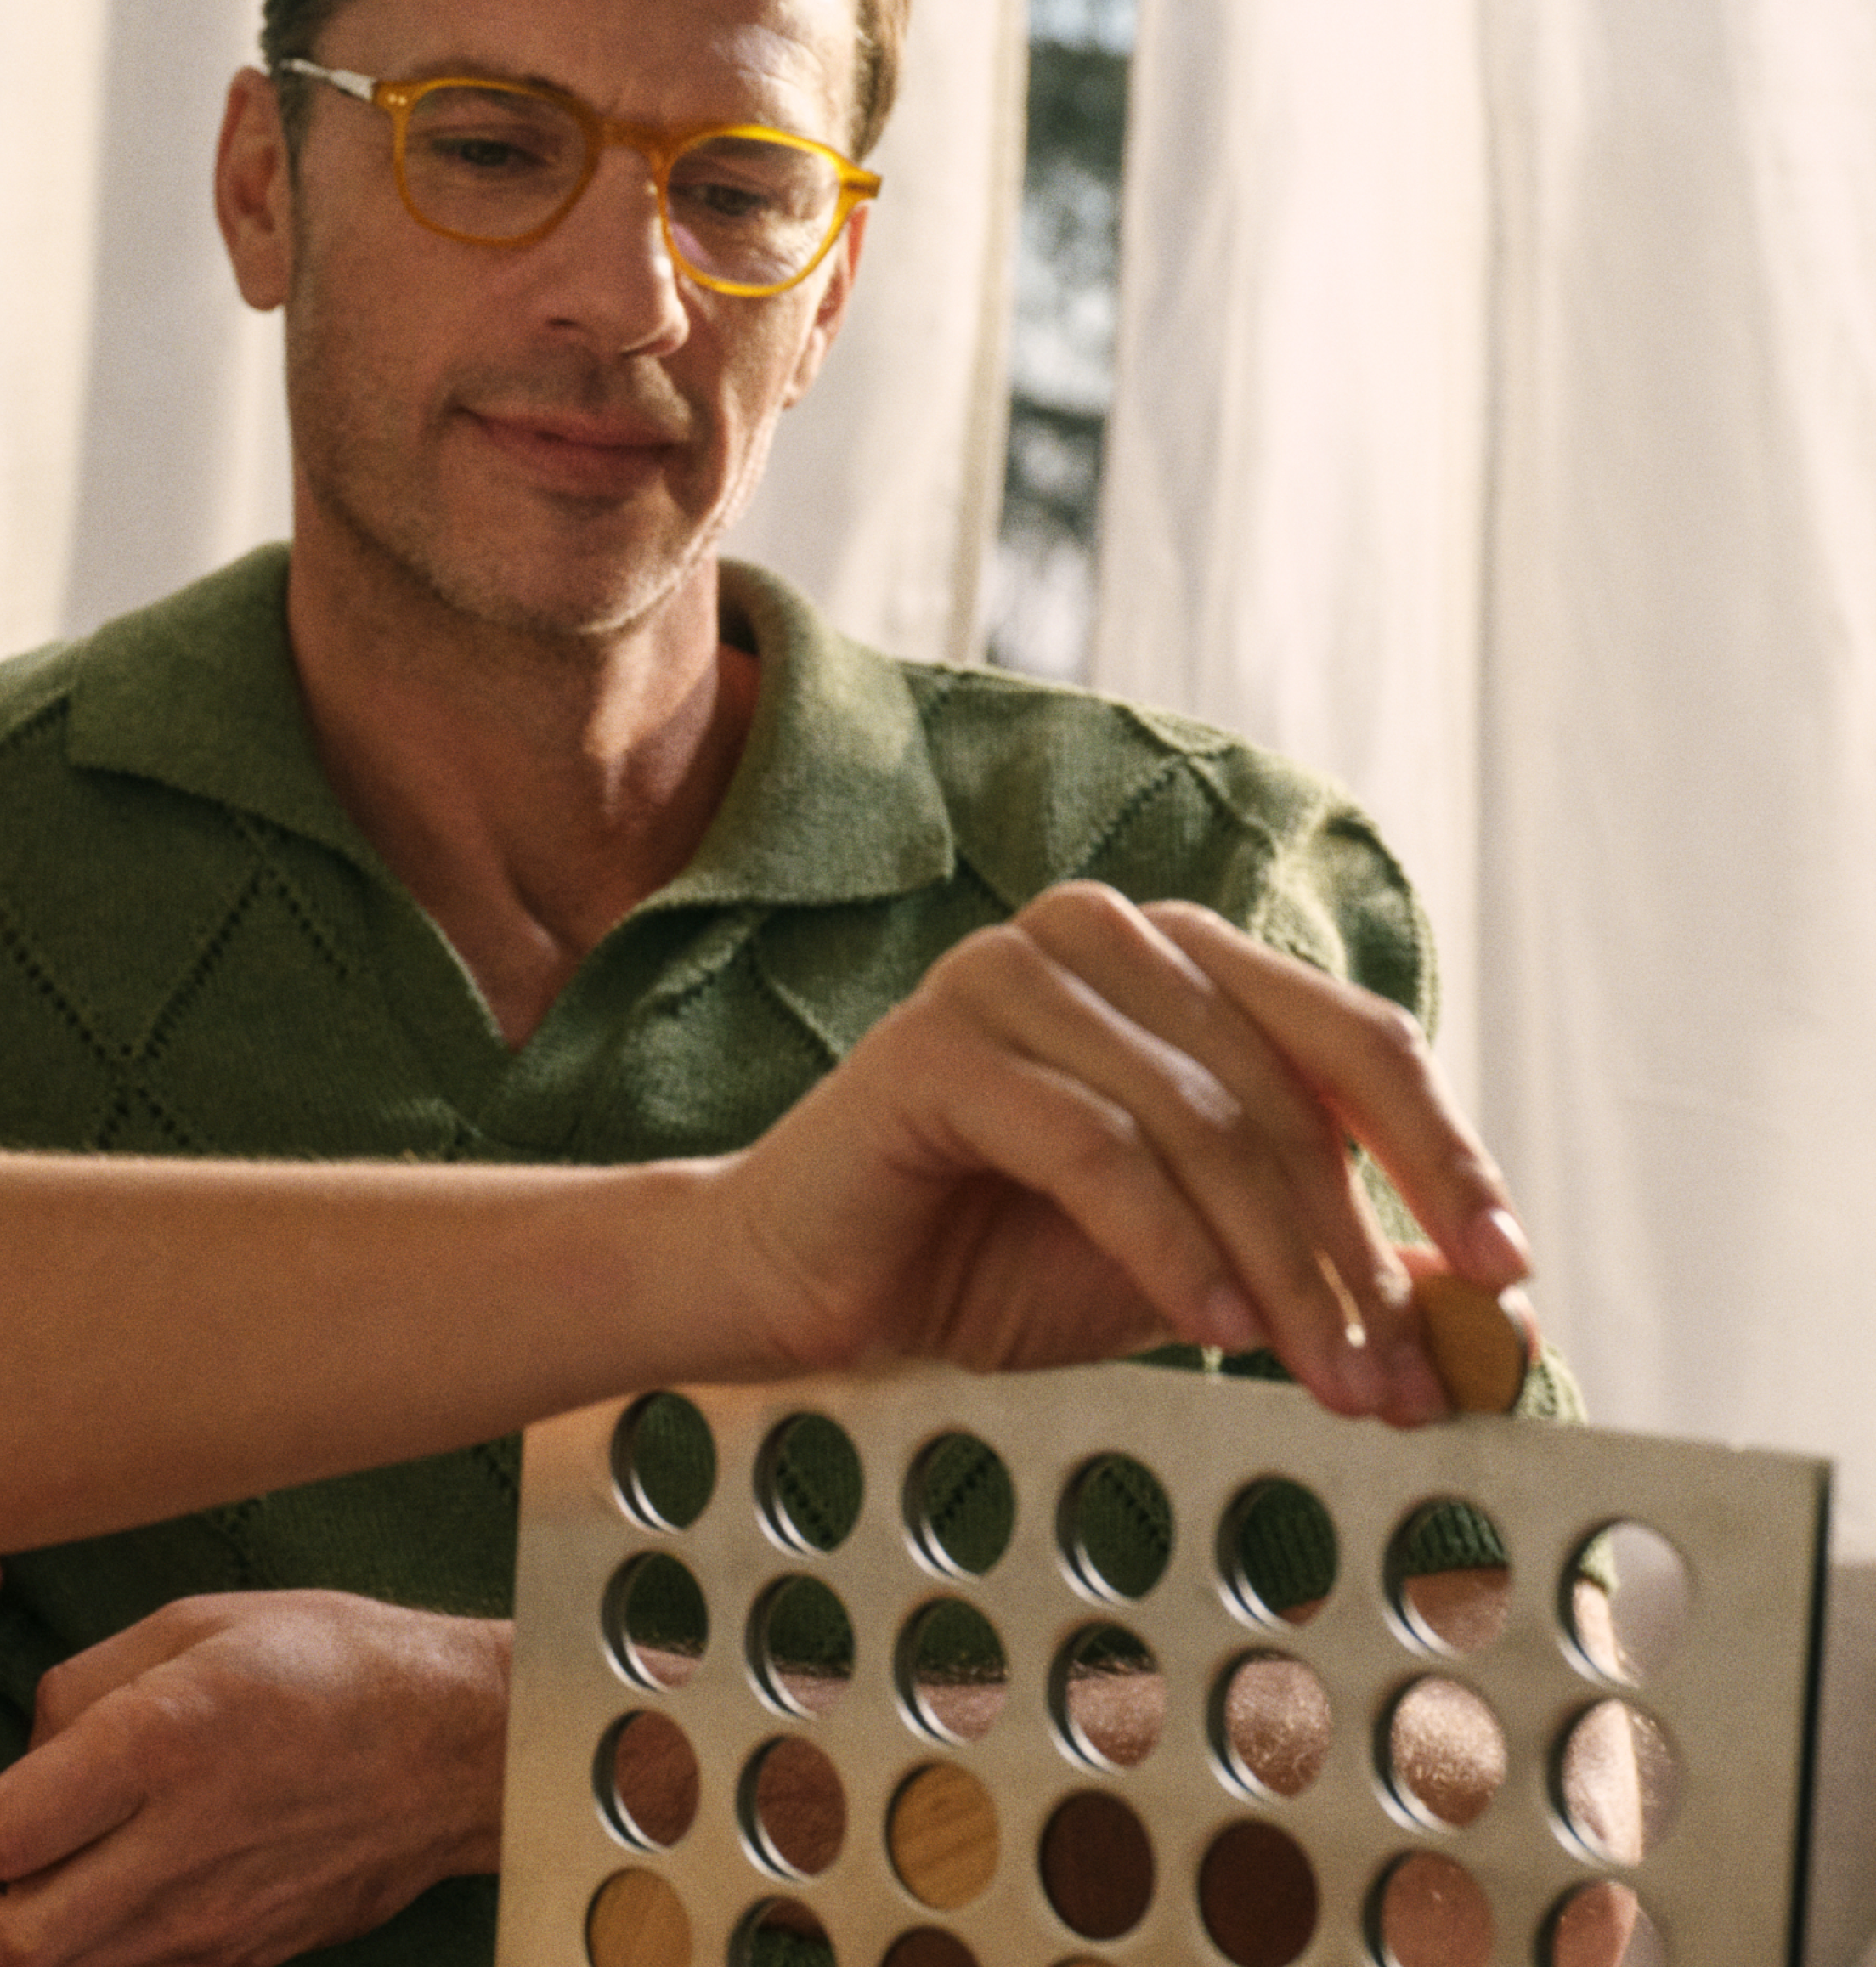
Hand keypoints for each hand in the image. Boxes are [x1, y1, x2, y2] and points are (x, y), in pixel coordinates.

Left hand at [0, 1592, 504, 1966]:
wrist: (463, 1748)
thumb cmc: (335, 1663)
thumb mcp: (195, 1627)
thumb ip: (85, 1689)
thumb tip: (25, 1757)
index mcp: (163, 1750)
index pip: (0, 1835)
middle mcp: (181, 1852)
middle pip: (11, 1943)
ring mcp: (215, 1921)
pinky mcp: (242, 1954)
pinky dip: (59, 1955)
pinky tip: (44, 1903)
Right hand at [714, 884, 1526, 1423]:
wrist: (802, 1293)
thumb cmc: (990, 1265)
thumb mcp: (1199, 1264)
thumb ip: (1322, 1259)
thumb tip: (1494, 1315)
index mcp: (1175, 960)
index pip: (1352, 1039)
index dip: (1442, 1155)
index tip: (1509, 1271)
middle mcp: (1100, 934)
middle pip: (1286, 1091)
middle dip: (1359, 1249)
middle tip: (1405, 1378)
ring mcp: (1010, 974)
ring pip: (1201, 1123)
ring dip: (1282, 1268)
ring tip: (1326, 1378)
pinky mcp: (937, 1043)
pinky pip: (1097, 1149)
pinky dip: (1172, 1248)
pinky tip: (1213, 1331)